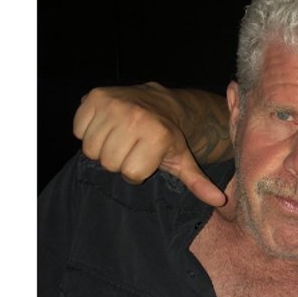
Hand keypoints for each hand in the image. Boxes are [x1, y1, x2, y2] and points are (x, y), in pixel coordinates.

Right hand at [73, 83, 226, 206]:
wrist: (160, 102)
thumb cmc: (168, 137)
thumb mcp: (183, 160)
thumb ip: (197, 182)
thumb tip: (218, 200)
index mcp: (156, 135)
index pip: (130, 174)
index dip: (137, 171)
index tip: (146, 158)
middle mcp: (135, 117)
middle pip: (108, 162)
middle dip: (118, 160)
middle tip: (131, 147)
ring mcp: (113, 105)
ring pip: (90, 148)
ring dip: (102, 147)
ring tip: (119, 137)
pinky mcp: (95, 96)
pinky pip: (79, 129)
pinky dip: (88, 130)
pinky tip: (106, 125)